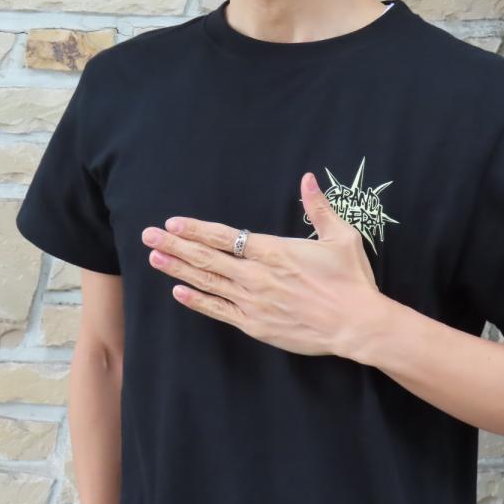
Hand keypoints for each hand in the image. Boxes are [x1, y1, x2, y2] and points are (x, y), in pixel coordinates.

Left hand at [141, 172, 382, 355]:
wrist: (356, 324)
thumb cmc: (351, 280)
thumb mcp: (341, 237)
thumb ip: (318, 207)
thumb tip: (307, 178)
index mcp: (275, 251)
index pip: (226, 236)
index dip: (197, 229)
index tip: (174, 223)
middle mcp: (257, 275)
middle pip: (208, 257)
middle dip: (175, 245)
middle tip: (148, 236)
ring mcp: (253, 302)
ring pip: (208, 282)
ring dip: (179, 269)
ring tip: (154, 258)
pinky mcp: (255, 325)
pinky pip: (219, 311)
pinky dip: (197, 301)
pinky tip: (179, 292)